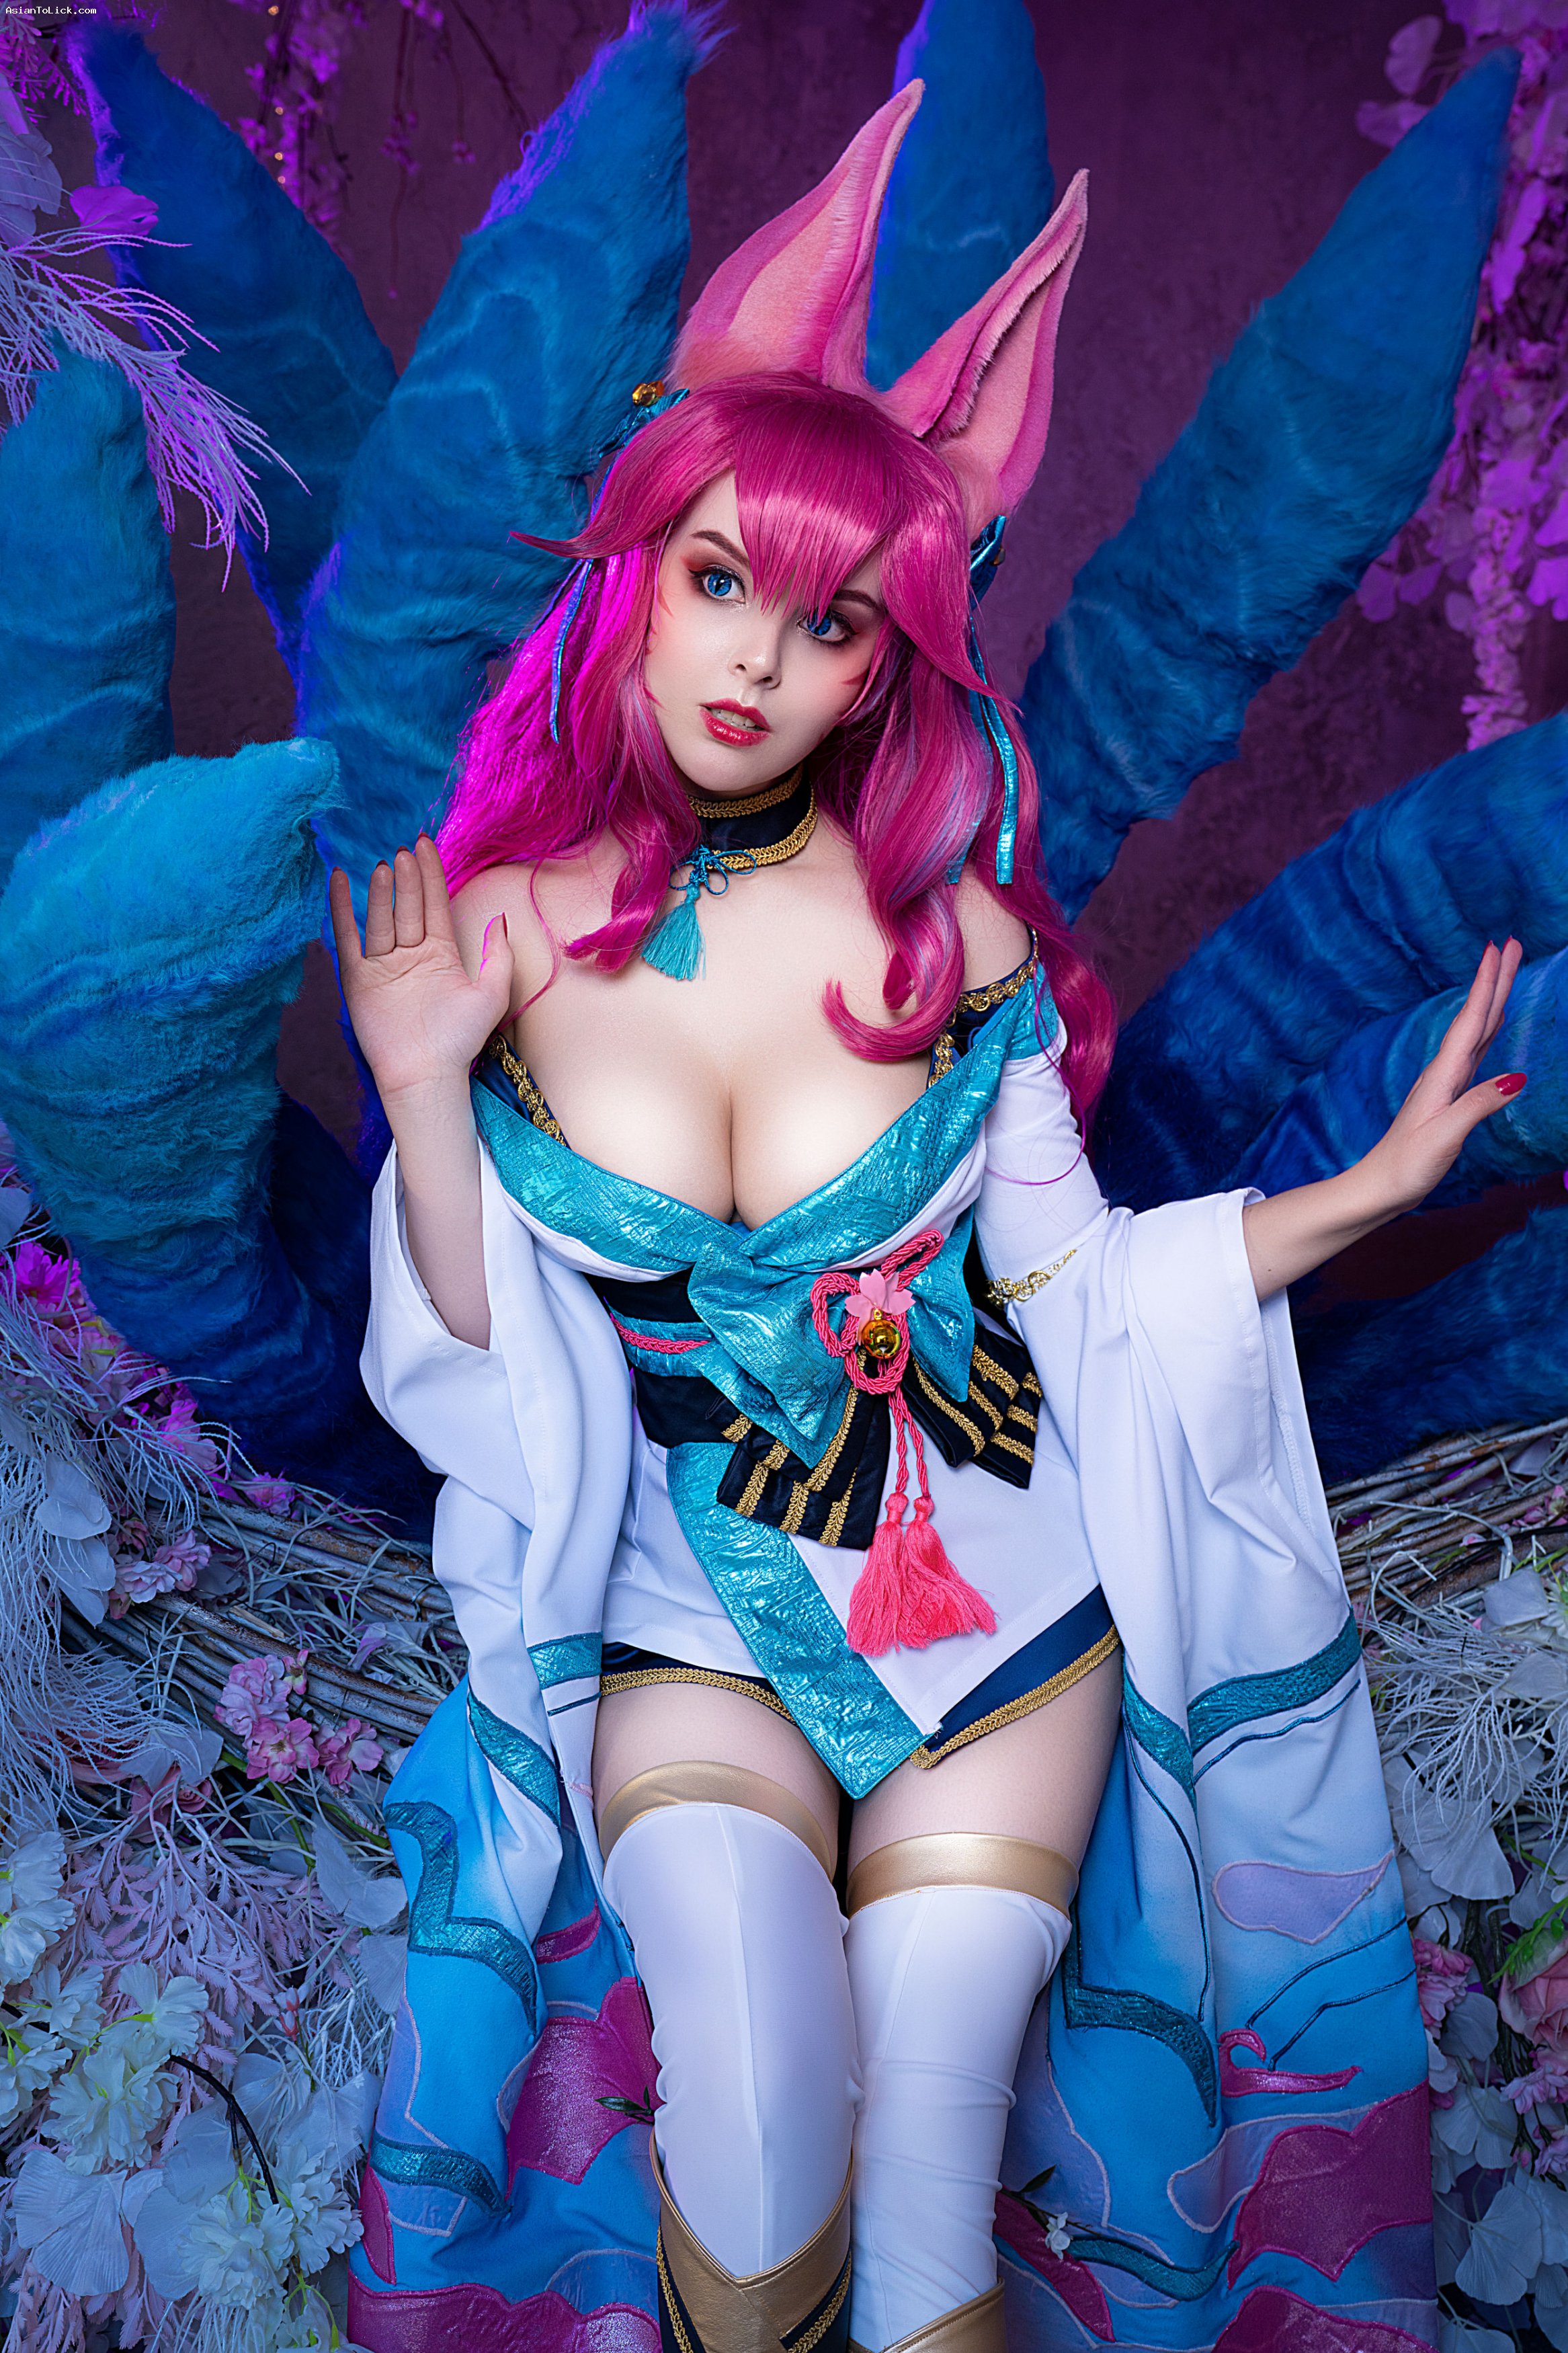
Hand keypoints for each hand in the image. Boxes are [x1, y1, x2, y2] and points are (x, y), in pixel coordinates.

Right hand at [329, 836, 513, 1100]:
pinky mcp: (358, 979)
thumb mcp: (492, 993)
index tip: (425, 844)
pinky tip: (341, 880)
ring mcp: (383, 966)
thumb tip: (501, 918)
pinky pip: (348, 937)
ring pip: (381, 919)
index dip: (431, 875)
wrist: (427, 1075)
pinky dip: (342, 909)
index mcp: (441, 955)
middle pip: (408, 907)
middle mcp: (411, 956)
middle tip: (405, 850)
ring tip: (386, 865)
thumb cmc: (461, 1040)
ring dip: (382, 892)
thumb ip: (497, 955)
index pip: (434, 905)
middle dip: (408, 879)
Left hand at [1359, 937, 1524, 1214]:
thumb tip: (1517, 1077)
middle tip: (1510, 944)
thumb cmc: (1407, 1165)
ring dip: (1493, 998)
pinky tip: (1493, 1023)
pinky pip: (1475, 1051)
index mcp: (1443, 1075)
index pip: (1470, 1021)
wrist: (1380, 1186)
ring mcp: (1446, 1082)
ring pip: (1477, 1030)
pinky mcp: (1449, 1095)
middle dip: (1494, 979)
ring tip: (1506, 970)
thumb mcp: (1445, 1136)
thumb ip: (1479, 1105)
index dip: (1487, 984)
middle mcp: (1444, 1072)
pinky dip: (1487, 1029)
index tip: (1498, 948)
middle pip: (1476, 1016)